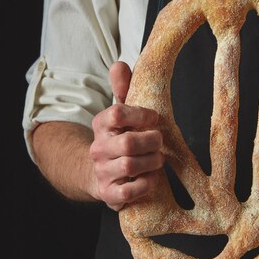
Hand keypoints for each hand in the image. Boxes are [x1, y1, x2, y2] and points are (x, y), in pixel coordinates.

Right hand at [89, 61, 164, 210]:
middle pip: (128, 142)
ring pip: (130, 166)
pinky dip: (145, 185)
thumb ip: (122, 89)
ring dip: (152, 162)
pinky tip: (151, 179)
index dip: (141, 114)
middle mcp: (98, 148)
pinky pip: (129, 191)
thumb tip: (120, 64)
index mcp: (101, 125)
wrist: (99, 175)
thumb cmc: (119, 139)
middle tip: (159, 142)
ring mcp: (102, 172)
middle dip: (151, 142)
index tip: (155, 118)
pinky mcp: (109, 194)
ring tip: (158, 160)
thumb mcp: (120, 114)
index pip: (117, 113)